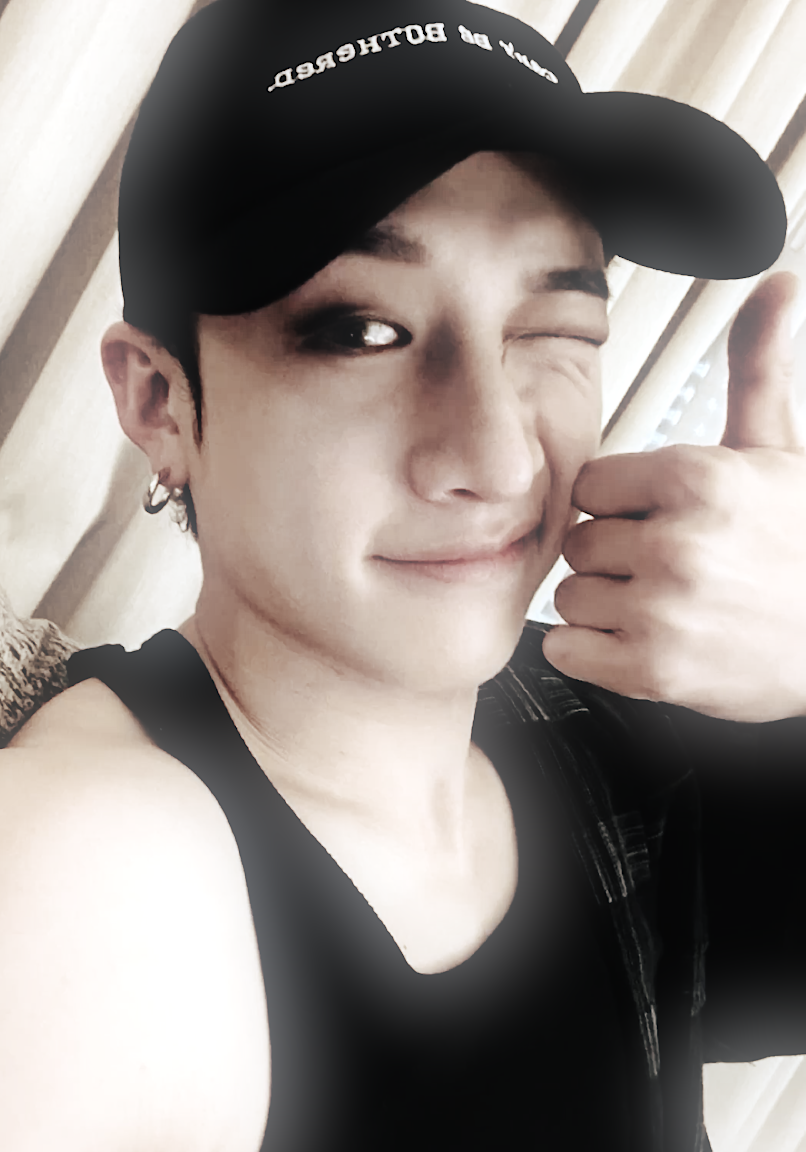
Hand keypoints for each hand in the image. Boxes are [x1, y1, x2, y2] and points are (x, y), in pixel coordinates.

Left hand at [542, 272, 805, 721]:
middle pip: (578, 540)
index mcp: (699, 479)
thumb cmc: (804, 547)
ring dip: (605, 605)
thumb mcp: (780, 450)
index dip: (622, 505)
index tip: (659, 520)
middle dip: (615, 554)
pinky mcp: (650, 672)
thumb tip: (775, 284)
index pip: (590, 484)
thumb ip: (759, 367)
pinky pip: (564, 649)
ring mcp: (661, 611)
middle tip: (669, 568)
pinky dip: (593, 652)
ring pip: (570, 596)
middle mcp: (676, 543)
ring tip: (663, 606)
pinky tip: (643, 641)